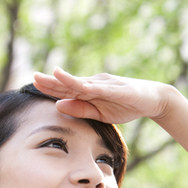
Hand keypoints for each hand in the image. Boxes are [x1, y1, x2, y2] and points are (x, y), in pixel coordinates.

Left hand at [33, 68, 172, 123]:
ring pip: (84, 83)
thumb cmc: (126, 105)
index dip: (50, 86)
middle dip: (53, 80)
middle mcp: (95, 82)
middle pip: (71, 82)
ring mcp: (106, 84)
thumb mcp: (100, 113)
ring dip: (69, 79)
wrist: (154, 99)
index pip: (66, 88)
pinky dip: (91, 86)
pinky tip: (81, 85)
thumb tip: (58, 105)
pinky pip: (103, 88)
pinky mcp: (119, 89)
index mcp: (89, 90)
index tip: (33, 83)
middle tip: (34, 76)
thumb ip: (80, 109)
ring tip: (53, 74)